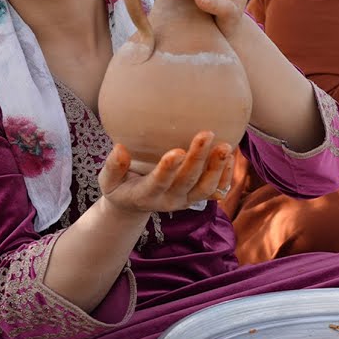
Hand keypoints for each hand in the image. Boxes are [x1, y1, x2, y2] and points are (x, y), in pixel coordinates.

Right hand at [98, 131, 234, 212]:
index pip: (159, 182)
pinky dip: (225, 176)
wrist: (134, 204)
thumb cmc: (120, 186)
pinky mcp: (197, 198)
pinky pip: (215, 191)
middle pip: (188, 182)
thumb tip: (120, 148)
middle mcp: (169, 200)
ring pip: (206, 189)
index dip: (168, 169)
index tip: (177, 151)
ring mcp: (186, 200)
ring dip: (217, 168)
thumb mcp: (108, 181)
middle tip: (206, 134)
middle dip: (198, 159)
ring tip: (225, 146)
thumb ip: (113, 167)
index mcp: (146, 195)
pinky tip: (230, 156)